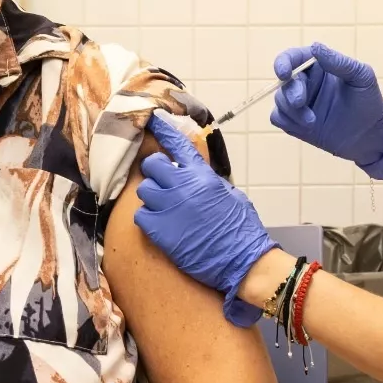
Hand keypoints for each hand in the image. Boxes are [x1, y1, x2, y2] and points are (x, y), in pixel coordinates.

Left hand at [136, 116, 278, 326]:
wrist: (242, 260)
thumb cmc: (242, 230)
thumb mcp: (230, 195)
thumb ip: (208, 181)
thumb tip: (196, 175)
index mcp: (203, 175)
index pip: (179, 145)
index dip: (164, 131)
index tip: (153, 121)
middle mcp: (183, 185)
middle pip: (152, 165)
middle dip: (156, 172)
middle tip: (164, 184)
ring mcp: (169, 207)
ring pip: (144, 190)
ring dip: (152, 198)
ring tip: (165, 210)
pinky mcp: (158, 229)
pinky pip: (140, 215)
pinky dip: (147, 219)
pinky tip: (161, 227)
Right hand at [272, 43, 382, 179]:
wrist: (371, 135)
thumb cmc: (369, 101)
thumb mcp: (361, 77)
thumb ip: (339, 62)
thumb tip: (315, 47)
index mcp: (319, 66)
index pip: (293, 58)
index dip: (283, 62)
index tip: (284, 73)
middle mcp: (306, 82)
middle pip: (283, 82)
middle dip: (290, 91)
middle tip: (300, 102)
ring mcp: (299, 103)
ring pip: (279, 100)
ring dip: (292, 111)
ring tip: (312, 121)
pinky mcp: (296, 122)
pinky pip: (278, 118)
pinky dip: (288, 122)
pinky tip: (307, 127)